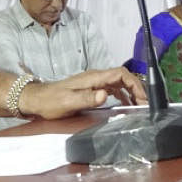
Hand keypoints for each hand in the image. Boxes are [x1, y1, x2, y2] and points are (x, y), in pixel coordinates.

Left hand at [19, 67, 146, 118]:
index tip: (142, 98)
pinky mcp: (91, 89)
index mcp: (93, 77)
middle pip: (123, 78)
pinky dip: (122, 96)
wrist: (37, 100)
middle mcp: (96, 77)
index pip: (121, 74)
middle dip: (137, 89)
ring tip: (138, 107)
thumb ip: (87, 98)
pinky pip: (112, 89)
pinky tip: (124, 105)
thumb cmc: (51, 101)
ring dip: (130, 93)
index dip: (135, 84)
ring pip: (119, 83)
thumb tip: (105, 95)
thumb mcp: (69, 102)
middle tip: (144, 105)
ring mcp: (93, 82)